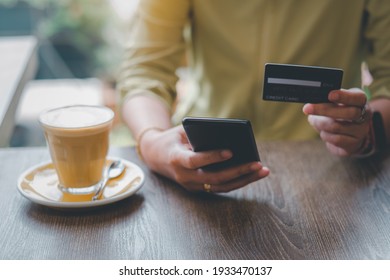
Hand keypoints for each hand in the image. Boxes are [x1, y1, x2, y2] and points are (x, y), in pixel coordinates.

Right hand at [139, 125, 269, 192]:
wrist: (156, 156)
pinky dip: (237, 181)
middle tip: (257, 164)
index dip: (212, 157)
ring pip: (220, 186)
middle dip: (238, 172)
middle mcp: (184, 176)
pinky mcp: (198, 188)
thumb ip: (200, 132)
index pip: (195, 161)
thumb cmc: (172, 139)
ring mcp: (191, 185)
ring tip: (262, 171)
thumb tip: (228, 136)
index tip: (231, 151)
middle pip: (214, 178)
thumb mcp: (181, 130)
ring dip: (243, 180)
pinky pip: (220, 187)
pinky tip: (252, 174)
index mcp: (177, 159)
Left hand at [303, 88, 370, 155]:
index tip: (330, 95)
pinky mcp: (354, 143)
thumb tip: (312, 104)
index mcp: (360, 101)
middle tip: (307, 108)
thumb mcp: (335, 104)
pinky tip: (323, 132)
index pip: (357, 97)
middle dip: (324, 110)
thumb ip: (327, 101)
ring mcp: (361, 130)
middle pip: (348, 113)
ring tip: (314, 121)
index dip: (344, 96)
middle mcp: (365, 115)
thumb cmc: (338, 114)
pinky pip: (336, 139)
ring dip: (320, 124)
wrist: (347, 136)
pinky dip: (325, 135)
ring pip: (338, 127)